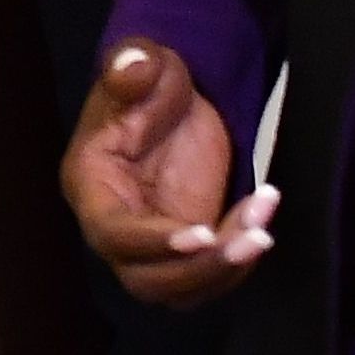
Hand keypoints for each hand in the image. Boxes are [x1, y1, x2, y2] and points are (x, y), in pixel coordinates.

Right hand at [62, 38, 273, 307]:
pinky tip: (262, 217)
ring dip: (223, 271)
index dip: (151, 242)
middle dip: (199, 270)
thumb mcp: (145, 65)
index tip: (201, 233)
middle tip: (251, 238)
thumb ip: (132, 65)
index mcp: (92, 186)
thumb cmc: (151, 83)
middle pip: (144, 280)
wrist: (177, 101)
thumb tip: (131, 66)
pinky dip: (238, 259)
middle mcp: (115, 227)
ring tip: (262, 232)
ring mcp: (153, 242)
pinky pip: (208, 276)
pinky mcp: (186, 246)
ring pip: (178, 289)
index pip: (111, 233)